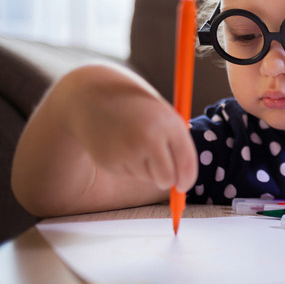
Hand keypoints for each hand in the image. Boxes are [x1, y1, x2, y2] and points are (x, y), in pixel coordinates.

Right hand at [67, 65, 197, 192]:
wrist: (97, 98)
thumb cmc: (141, 112)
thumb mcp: (164, 120)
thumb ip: (178, 147)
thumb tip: (183, 183)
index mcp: (169, 125)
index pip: (186, 162)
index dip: (187, 179)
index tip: (184, 185)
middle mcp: (150, 138)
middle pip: (167, 178)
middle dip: (167, 180)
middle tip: (162, 172)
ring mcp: (128, 150)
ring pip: (148, 178)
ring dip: (146, 169)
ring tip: (135, 145)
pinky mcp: (109, 161)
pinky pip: (129, 175)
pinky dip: (129, 166)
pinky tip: (120, 147)